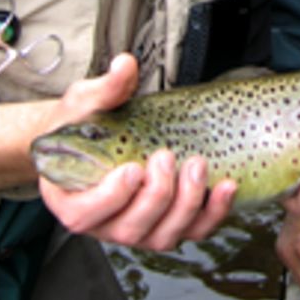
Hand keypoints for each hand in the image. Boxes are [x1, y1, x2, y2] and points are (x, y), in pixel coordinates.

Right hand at [39, 54, 234, 249]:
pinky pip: (193, 230)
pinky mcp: (169, 224)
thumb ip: (104, 89)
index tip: (130, 169)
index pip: (85, 215)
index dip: (109, 199)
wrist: (97, 140)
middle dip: (156, 195)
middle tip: (166, 157)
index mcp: (73, 201)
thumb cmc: (84, 126)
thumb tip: (125, 65)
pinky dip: (213, 212)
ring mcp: (140, 229)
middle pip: (131, 229)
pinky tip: (226, 186)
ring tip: (197, 165)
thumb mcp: (85, 103)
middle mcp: (106, 224)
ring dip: (187, 204)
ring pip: (164, 235)